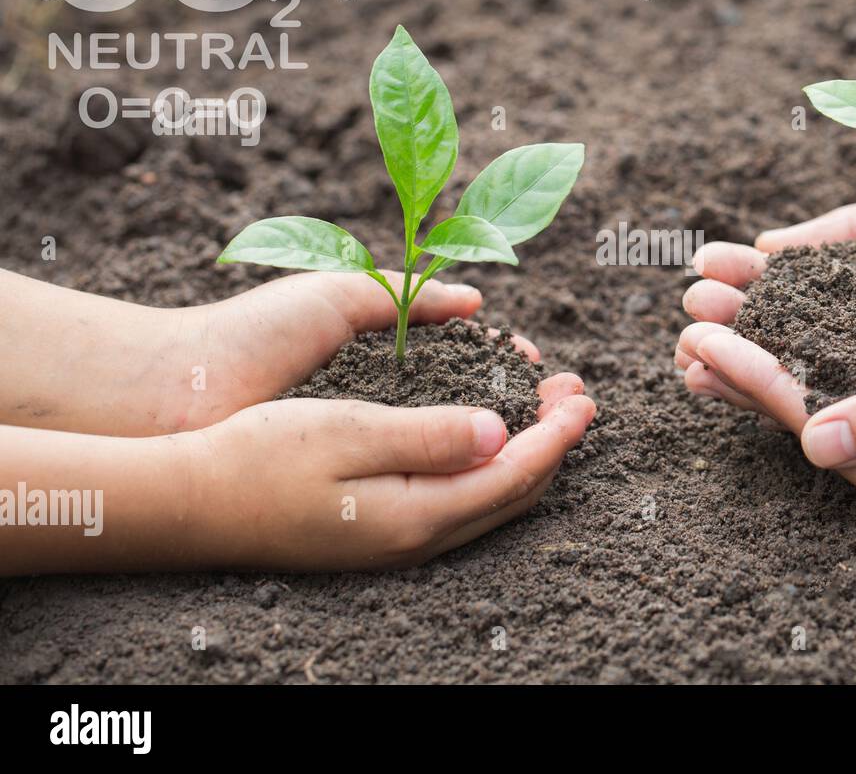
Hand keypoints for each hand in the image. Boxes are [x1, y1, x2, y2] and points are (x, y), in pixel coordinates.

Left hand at [0, 268, 526, 437]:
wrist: (187, 388)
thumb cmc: (257, 334)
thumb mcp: (341, 295)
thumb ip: (410, 296)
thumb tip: (479, 301)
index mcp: (387, 354)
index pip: (469, 362)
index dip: (512, 364)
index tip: (546, 366)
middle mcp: (389, 404)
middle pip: (479, 408)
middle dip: (533, 405)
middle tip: (576, 400)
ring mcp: (375, 444)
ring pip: (465, 446)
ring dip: (520, 437)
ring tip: (563, 425)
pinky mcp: (360, 478)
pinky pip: (429, 474)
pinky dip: (475, 464)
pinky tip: (508, 457)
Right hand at [182, 372, 594, 569]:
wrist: (191, 502)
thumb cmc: (263, 456)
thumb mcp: (350, 432)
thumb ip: (431, 435)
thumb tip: (503, 431)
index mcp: (419, 513)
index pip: (515, 474)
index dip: (557, 434)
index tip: (585, 395)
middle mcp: (418, 537)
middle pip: (512, 492)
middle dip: (553, 443)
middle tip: (577, 393)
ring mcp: (398, 540)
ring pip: (488, 500)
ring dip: (525, 453)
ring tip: (545, 409)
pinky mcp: (379, 531)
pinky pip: (460, 501)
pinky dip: (489, 466)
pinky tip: (485, 437)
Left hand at [678, 289, 855, 550]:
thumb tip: (813, 438)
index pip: (827, 439)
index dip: (759, 387)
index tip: (703, 345)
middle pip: (818, 415)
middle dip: (749, 367)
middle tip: (684, 325)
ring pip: (834, 382)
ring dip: (772, 342)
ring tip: (709, 307)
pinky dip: (818, 326)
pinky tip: (778, 299)